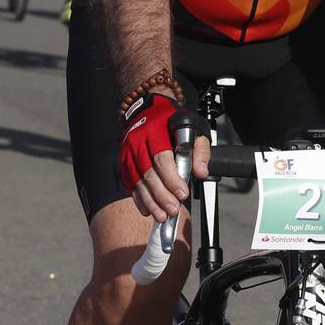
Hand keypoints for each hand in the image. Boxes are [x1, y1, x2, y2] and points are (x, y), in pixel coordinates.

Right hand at [118, 94, 209, 221]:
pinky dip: (138, 198)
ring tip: (161, 216)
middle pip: (149, 172)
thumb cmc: (172, 120)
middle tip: (173, 210)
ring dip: (150, 201)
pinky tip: (147, 210)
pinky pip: (130, 183)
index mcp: (155, 130)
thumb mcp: (194, 127)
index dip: (172, 178)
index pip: (162, 158)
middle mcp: (138, 141)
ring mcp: (128, 151)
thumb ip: (200, 150)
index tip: (182, 194)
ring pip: (137, 181)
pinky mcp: (124, 161)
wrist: (147, 108)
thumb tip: (201, 172)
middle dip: (161, 195)